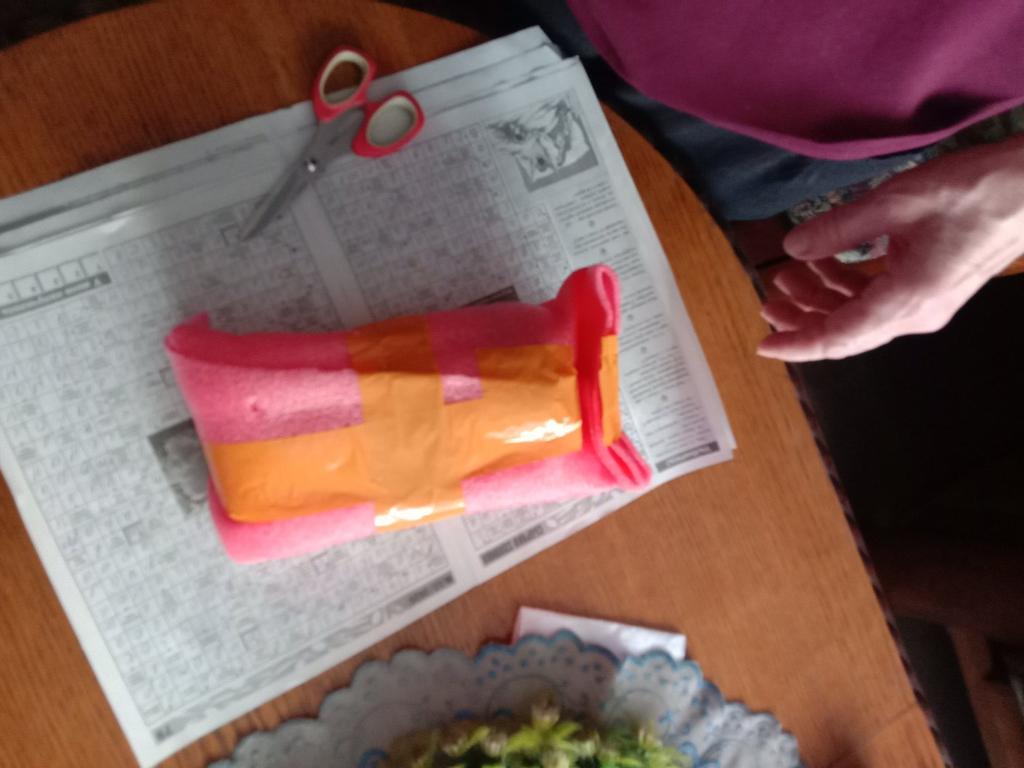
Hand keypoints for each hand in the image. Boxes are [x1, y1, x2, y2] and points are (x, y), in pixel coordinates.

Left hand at [757, 135, 1023, 360]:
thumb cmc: (976, 192)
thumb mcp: (895, 202)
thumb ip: (837, 229)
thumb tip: (792, 247)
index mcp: (906, 301)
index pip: (838, 338)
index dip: (796, 344)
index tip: (763, 344)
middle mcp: (915, 313)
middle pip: (844, 330)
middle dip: (801, 318)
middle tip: (767, 299)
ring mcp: (925, 303)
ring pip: (858, 313)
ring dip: (820, 297)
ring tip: (787, 275)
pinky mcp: (930, 286)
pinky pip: (878, 296)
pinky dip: (847, 284)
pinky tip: (825, 261)